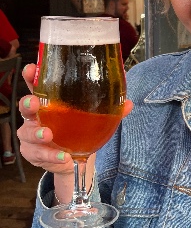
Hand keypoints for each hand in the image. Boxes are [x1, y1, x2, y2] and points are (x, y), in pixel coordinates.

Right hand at [17, 64, 132, 175]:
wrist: (73, 158)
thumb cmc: (79, 130)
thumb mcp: (95, 117)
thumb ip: (111, 110)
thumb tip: (128, 103)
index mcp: (51, 101)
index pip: (38, 85)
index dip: (31, 76)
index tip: (31, 69)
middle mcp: (38, 116)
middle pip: (26, 106)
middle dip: (28, 103)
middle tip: (35, 104)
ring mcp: (33, 135)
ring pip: (27, 132)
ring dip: (37, 134)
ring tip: (48, 135)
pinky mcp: (34, 153)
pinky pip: (37, 154)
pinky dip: (50, 156)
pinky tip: (63, 157)